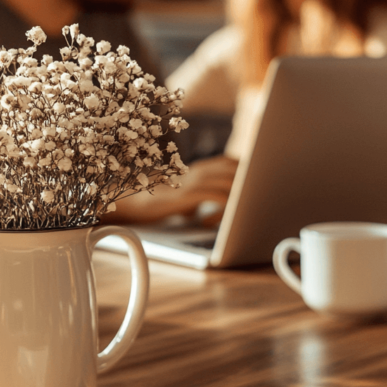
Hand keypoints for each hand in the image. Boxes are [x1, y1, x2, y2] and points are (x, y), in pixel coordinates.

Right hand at [105, 155, 238, 224]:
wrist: (132, 200)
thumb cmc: (159, 201)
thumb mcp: (185, 196)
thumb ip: (201, 196)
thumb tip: (216, 210)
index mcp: (201, 168)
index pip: (231, 163)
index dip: (246, 173)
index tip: (254, 186)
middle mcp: (200, 171)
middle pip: (236, 172)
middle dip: (248, 188)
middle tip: (250, 206)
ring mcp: (194, 181)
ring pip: (230, 185)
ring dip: (237, 202)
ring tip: (235, 219)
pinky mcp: (188, 194)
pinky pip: (218, 198)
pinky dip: (222, 211)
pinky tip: (208, 223)